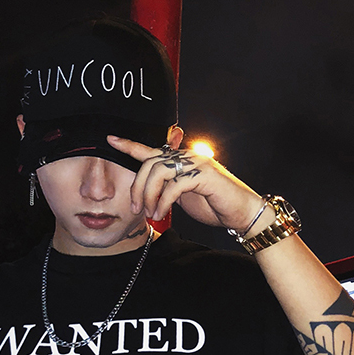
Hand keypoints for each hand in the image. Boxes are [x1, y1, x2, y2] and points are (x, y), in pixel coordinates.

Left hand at [107, 132, 267, 232]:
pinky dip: (163, 202)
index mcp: (181, 160)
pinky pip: (173, 186)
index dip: (130, 145)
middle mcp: (187, 157)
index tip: (111, 140)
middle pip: (149, 163)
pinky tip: (161, 213)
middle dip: (137, 186)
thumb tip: (150, 195)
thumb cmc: (215, 206)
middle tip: (135, 208)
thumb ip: (168, 190)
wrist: (242, 214)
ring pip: (158, 172)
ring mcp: (196, 164)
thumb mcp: (184, 197)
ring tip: (150, 213)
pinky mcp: (203, 176)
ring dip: (148, 195)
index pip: (151, 151)